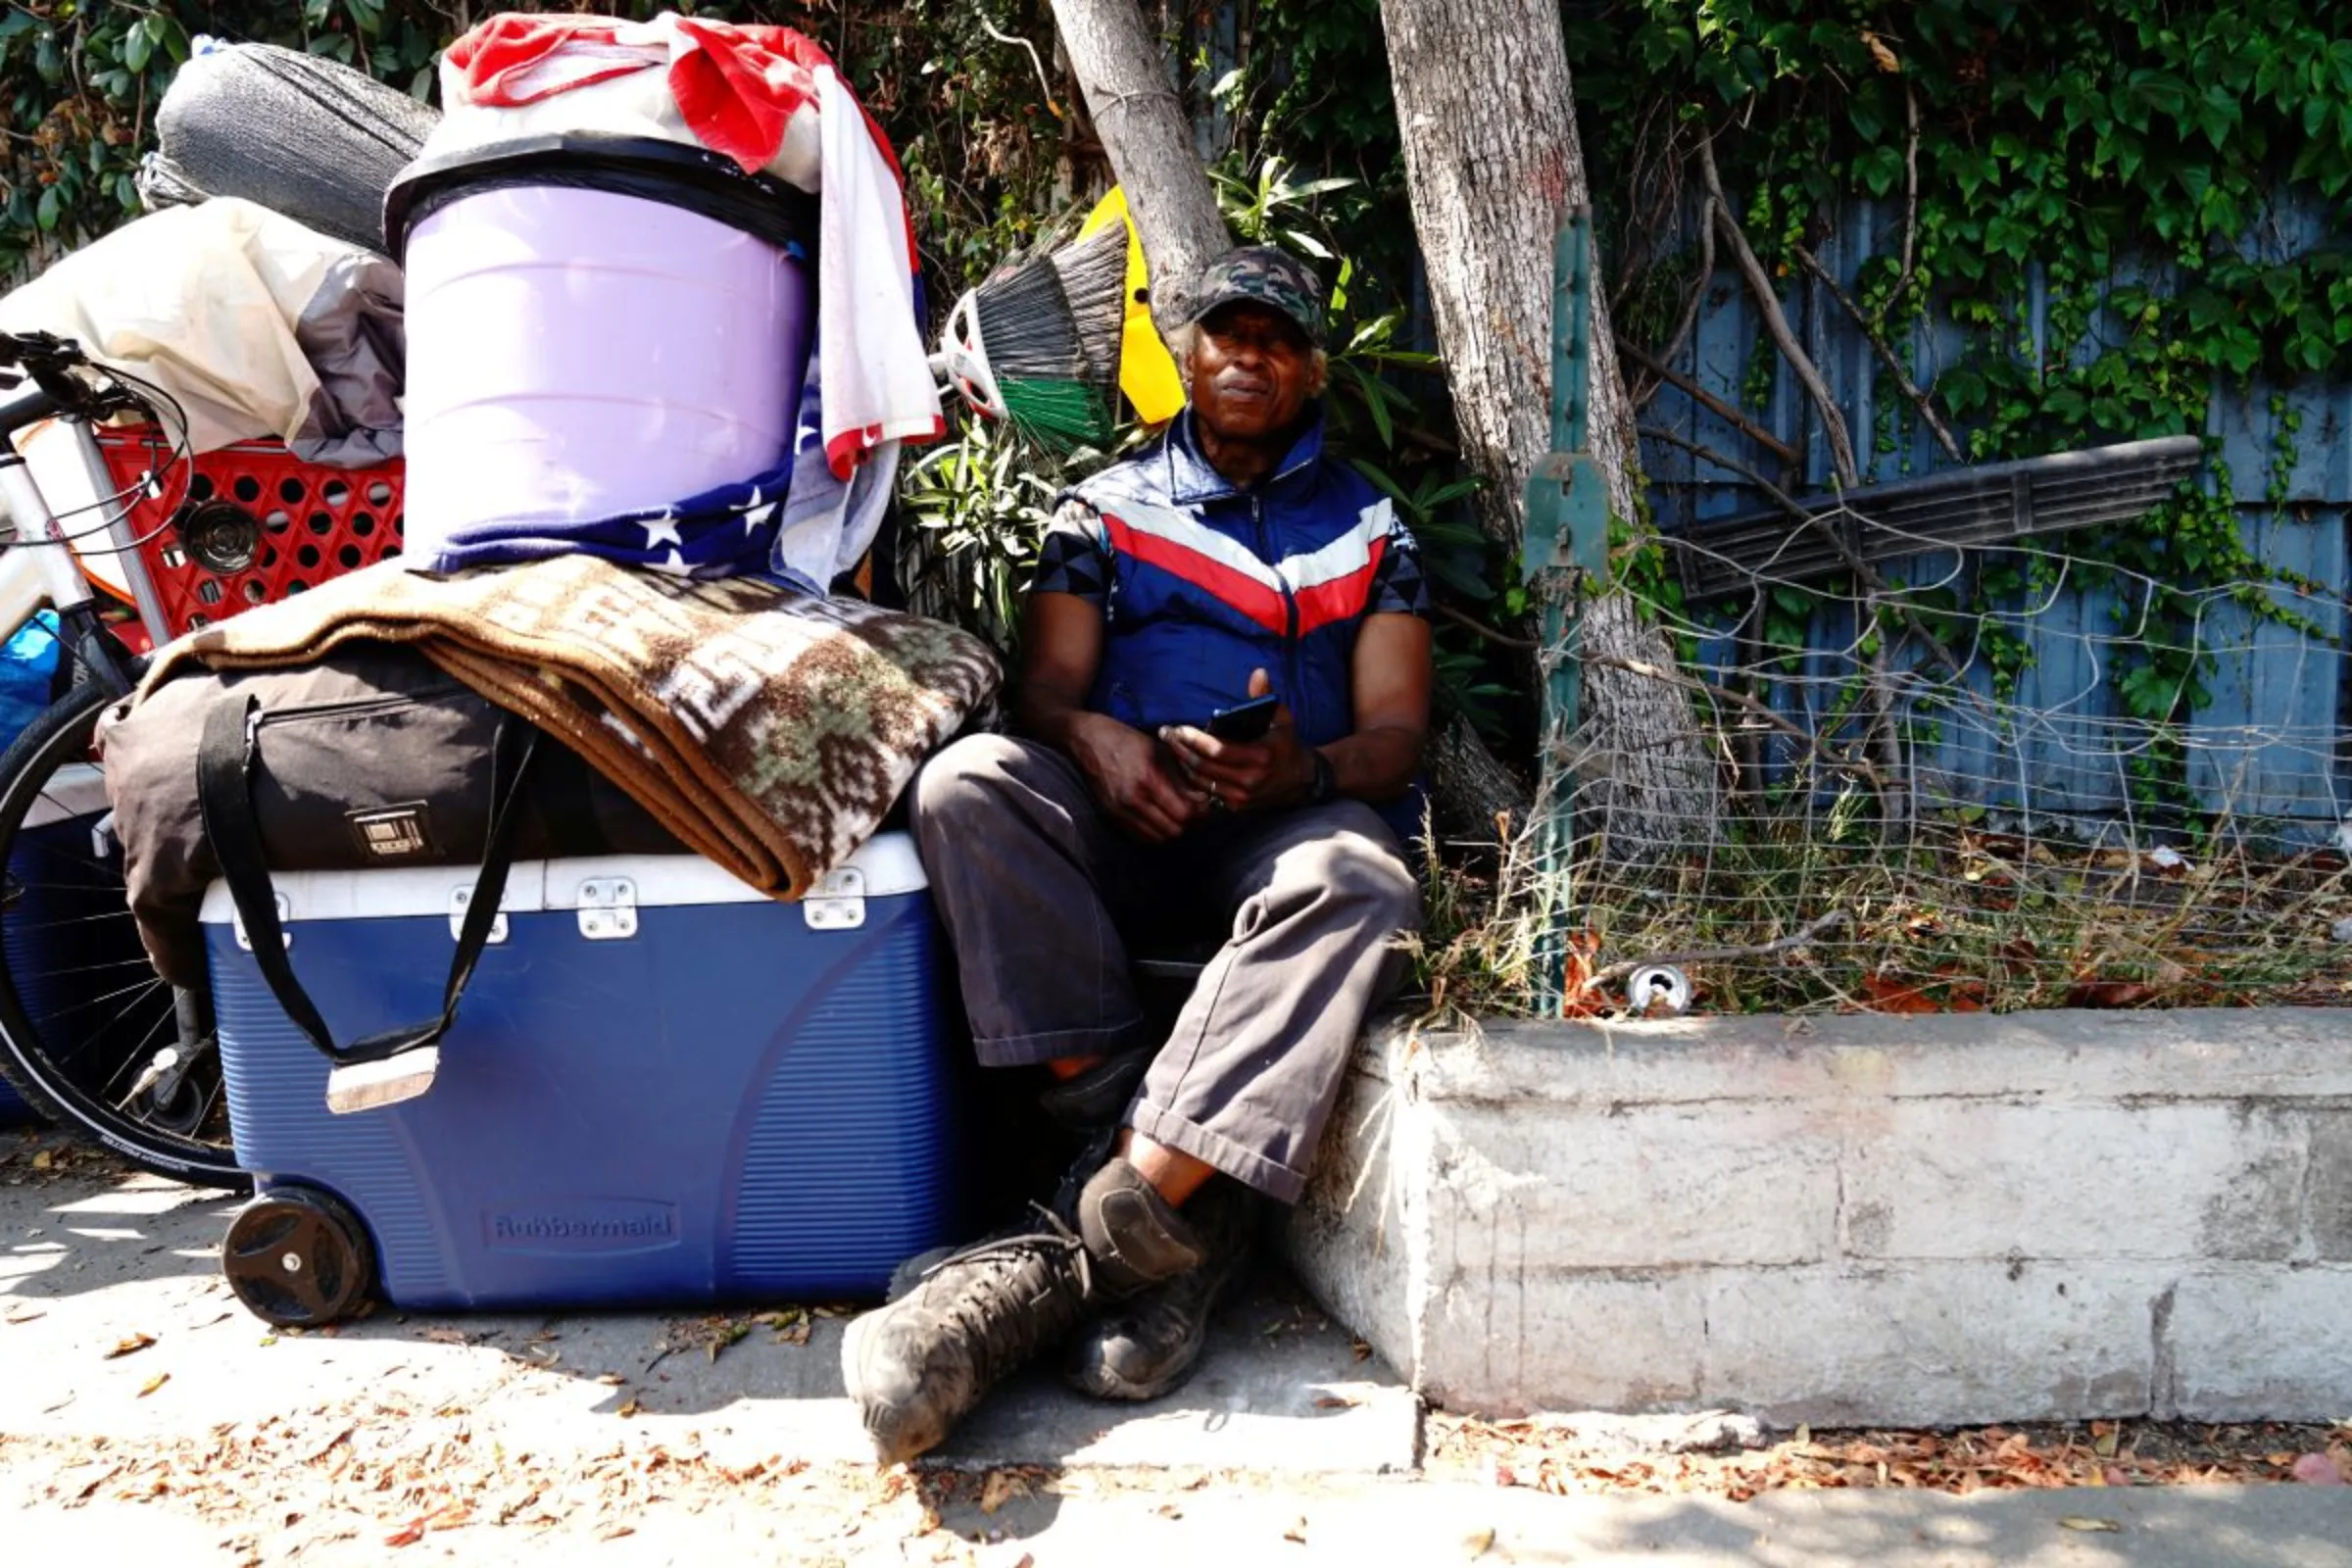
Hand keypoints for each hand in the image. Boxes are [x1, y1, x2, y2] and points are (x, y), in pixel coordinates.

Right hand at [1068, 713, 1210, 842]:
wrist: (1086, 739)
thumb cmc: (1125, 739)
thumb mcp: (1158, 748)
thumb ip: (1179, 772)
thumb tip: (1200, 792)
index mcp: (1149, 778)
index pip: (1184, 812)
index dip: (1198, 811)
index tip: (1203, 805)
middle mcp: (1134, 798)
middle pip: (1173, 829)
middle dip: (1186, 822)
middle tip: (1191, 812)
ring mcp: (1120, 809)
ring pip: (1157, 836)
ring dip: (1169, 829)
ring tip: (1173, 816)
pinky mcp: (1110, 814)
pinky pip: (1139, 836)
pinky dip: (1152, 832)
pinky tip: (1156, 818)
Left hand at [1161, 669, 1315, 813]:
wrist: (1301, 781)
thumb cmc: (1287, 744)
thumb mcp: (1282, 718)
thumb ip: (1266, 696)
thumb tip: (1259, 672)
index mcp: (1260, 757)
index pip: (1218, 750)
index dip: (1195, 740)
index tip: (1178, 728)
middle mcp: (1250, 781)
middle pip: (1204, 766)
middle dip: (1181, 749)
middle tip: (1166, 734)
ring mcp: (1242, 797)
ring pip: (1201, 781)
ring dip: (1182, 763)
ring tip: (1170, 746)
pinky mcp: (1236, 807)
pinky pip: (1207, 792)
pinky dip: (1193, 777)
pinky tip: (1183, 762)